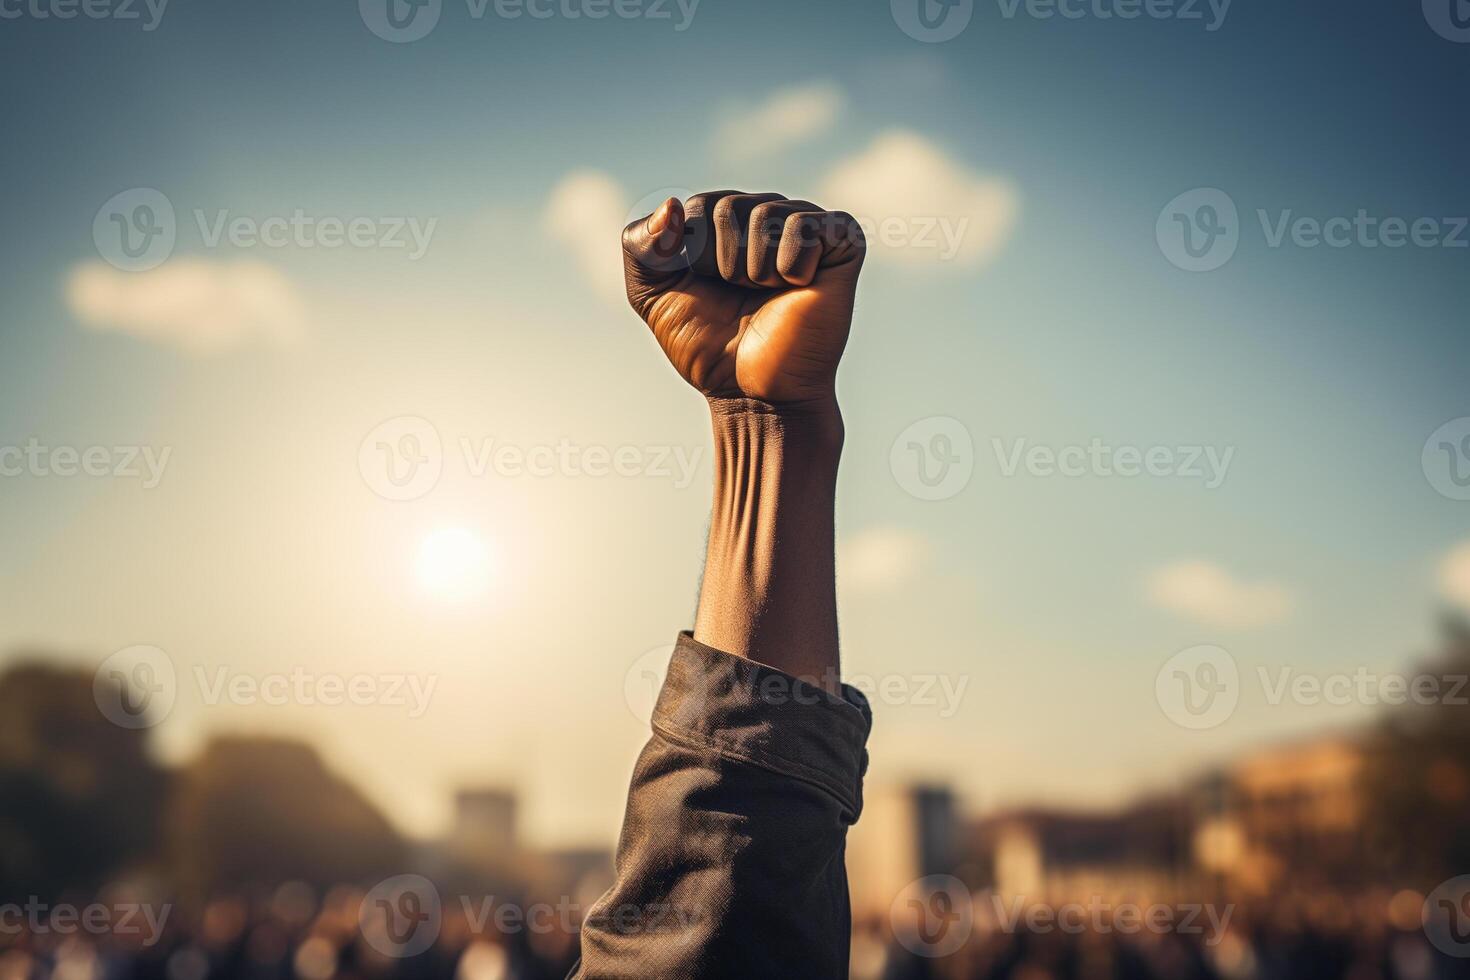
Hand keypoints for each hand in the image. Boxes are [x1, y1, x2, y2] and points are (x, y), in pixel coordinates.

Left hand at [622, 191, 865, 406]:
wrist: (754, 391)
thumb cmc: (708, 345)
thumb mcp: (652, 295)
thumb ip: (641, 247)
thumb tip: (671, 205)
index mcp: (724, 220)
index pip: (695, 207)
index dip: (694, 256)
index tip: (709, 289)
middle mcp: (765, 216)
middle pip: (727, 207)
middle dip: (724, 263)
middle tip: (742, 295)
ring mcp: (804, 226)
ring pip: (765, 215)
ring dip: (757, 269)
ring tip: (768, 294)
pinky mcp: (841, 240)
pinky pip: (805, 225)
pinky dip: (792, 264)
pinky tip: (798, 286)